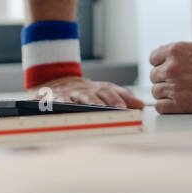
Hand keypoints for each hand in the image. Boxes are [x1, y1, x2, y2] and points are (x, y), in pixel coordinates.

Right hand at [30, 76, 144, 109]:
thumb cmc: (81, 91)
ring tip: (93, 112)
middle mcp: (82, 90)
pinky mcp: (50, 98)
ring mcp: (66, 94)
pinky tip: (65, 109)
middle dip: (104, 103)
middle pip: (93, 94)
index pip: (109, 90)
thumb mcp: (101, 91)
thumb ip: (121, 96)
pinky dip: (60, 106)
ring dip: (85, 105)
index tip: (128, 108)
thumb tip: (141, 105)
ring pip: (76, 98)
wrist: (53, 80)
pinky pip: (55, 102)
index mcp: (95, 88)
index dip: (118, 98)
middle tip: (114, 111)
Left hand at [148, 41, 191, 113]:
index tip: (168, 69)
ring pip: (156, 91)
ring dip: (166, 93)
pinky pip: (160, 107)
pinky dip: (166, 106)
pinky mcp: (180, 105)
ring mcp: (174, 86)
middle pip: (154, 76)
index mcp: (176, 50)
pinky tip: (177, 104)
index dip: (161, 64)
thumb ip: (182, 52)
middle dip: (164, 79)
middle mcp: (171, 67)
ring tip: (182, 93)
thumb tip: (166, 55)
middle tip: (178, 83)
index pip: (153, 58)